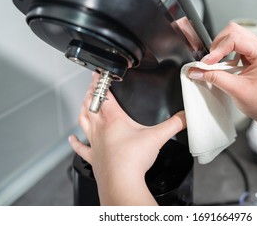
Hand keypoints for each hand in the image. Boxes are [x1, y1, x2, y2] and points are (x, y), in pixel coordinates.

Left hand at [69, 73, 185, 204]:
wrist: (121, 182)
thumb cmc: (133, 160)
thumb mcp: (158, 137)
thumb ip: (174, 124)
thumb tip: (185, 116)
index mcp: (114, 119)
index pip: (104, 95)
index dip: (101, 83)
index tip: (98, 74)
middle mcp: (100, 128)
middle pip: (90, 105)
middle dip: (91, 93)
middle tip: (92, 86)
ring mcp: (94, 143)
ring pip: (83, 121)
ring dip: (82, 110)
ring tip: (83, 103)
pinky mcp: (93, 157)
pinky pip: (81, 147)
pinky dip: (75, 142)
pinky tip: (72, 138)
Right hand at [188, 22, 256, 125]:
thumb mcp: (236, 90)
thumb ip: (215, 78)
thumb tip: (197, 71)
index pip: (235, 39)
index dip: (217, 50)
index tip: (206, 63)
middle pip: (233, 32)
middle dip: (218, 45)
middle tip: (210, 62)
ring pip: (233, 36)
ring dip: (221, 48)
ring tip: (216, 63)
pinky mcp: (252, 55)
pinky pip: (235, 45)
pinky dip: (225, 52)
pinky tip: (224, 65)